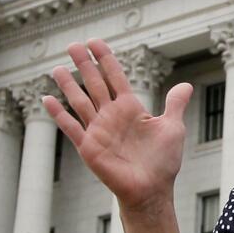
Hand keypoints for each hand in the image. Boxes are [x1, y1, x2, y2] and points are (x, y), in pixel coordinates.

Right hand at [42, 38, 192, 211]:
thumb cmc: (163, 162)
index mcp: (130, 108)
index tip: (94, 42)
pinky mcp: (89, 147)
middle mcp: (111, 115)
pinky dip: (58, 114)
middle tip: (72, 45)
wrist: (152, 190)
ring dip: (68, 85)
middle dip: (84, 64)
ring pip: (80, 101)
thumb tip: (186, 86)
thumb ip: (175, 105)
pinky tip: (47, 99)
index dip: (105, 59)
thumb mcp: (172, 128)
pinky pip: (71, 127)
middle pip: (94, 83)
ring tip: (56, 68)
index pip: (115, 77)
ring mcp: (98, 130)